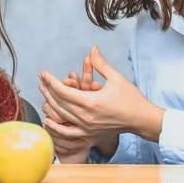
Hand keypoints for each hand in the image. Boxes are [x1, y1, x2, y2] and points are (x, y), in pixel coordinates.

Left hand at [40, 46, 164, 141]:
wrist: (142, 120)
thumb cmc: (131, 98)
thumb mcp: (116, 78)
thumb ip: (101, 64)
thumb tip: (92, 48)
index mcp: (91, 102)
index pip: (63, 91)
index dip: (51, 81)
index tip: (43, 73)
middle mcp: (86, 116)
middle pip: (59, 102)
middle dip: (47, 89)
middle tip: (41, 79)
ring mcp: (86, 127)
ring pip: (61, 115)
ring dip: (50, 102)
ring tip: (43, 92)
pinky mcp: (89, 134)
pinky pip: (67, 132)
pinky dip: (56, 126)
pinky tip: (47, 120)